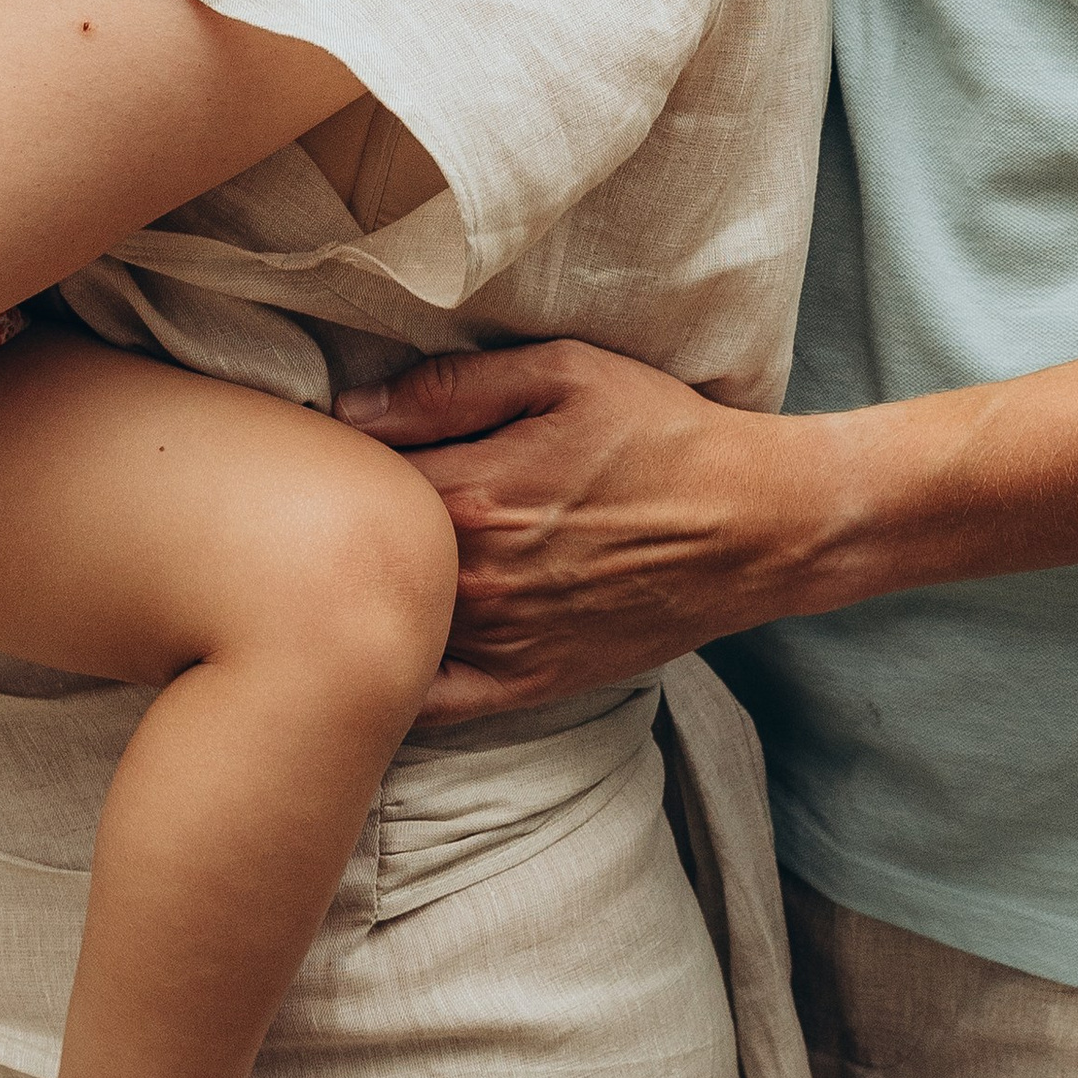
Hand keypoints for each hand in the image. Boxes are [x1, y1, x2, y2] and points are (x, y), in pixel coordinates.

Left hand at [334, 342, 835, 723]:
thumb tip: (352, 410)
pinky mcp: (526, 682)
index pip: (351, 479)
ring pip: (387, 630)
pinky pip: (430, 705)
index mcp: (473, 493)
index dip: (326, 460)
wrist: (757, 526)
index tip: (320, 449)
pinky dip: (395, 681)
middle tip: (320, 507)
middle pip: (357, 558)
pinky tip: (379, 646)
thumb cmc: (663, 435)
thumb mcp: (567, 373)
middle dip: (332, 530)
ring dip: (359, 600)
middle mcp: (474, 578)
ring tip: (340, 569)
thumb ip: (453, 388)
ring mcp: (499, 639)